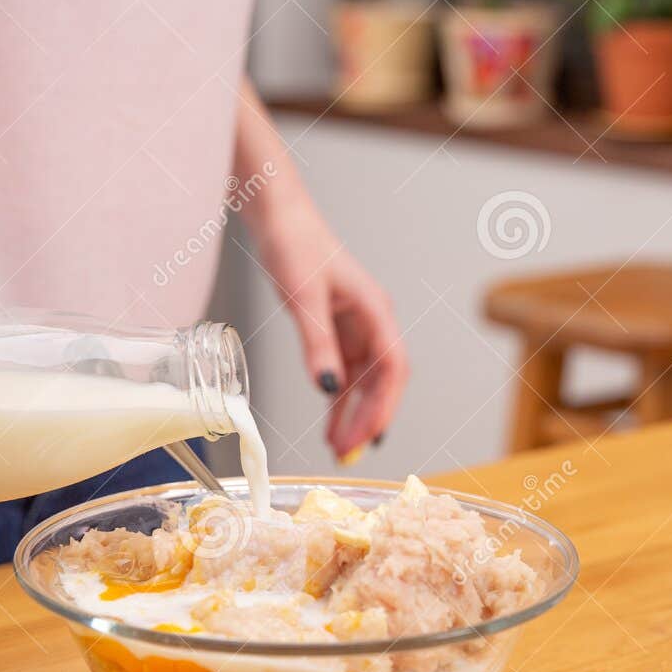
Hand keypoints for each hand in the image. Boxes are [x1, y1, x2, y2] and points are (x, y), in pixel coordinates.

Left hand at [253, 200, 407, 460]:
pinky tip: (330, 424)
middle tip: (347, 453)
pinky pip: (344, 373)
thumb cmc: (296, 246)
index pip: (393, 369)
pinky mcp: (336, 331)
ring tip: (338, 448)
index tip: (368, 436)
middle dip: (368, 418)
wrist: (279, 218)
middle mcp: (372, 322)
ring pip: (363, 382)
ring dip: (353, 414)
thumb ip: (318, 345)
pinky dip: (338, 400)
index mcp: (376, 311)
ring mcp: (356, 328)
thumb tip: (329, 389)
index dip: (384, 406)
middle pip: (382, 381)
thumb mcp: (304, 299)